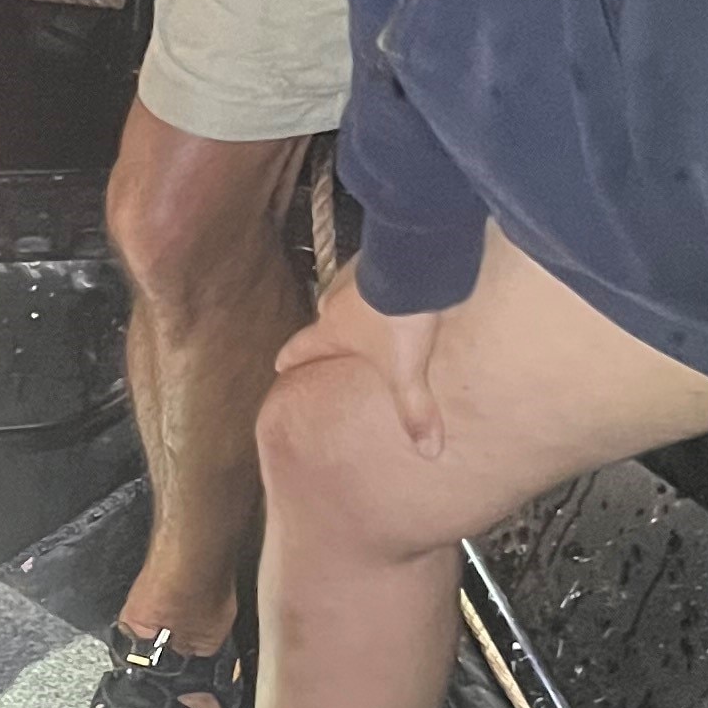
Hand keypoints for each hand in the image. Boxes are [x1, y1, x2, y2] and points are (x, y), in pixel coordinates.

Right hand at [275, 269, 448, 459]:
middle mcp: (335, 300)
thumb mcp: (404, 370)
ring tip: (373, 316)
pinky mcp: (380, 255)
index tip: (279, 364)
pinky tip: (401, 289)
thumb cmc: (396, 318)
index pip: (300, 348)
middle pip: (325, 317)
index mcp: (331, 330)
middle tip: (337, 343)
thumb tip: (428, 452)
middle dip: (329, 330)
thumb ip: (414, 408)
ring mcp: (356, 273)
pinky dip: (383, 282)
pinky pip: (376, 272)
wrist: (416, 264)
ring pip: (349, 293)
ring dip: (357, 304)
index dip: (290, 358)